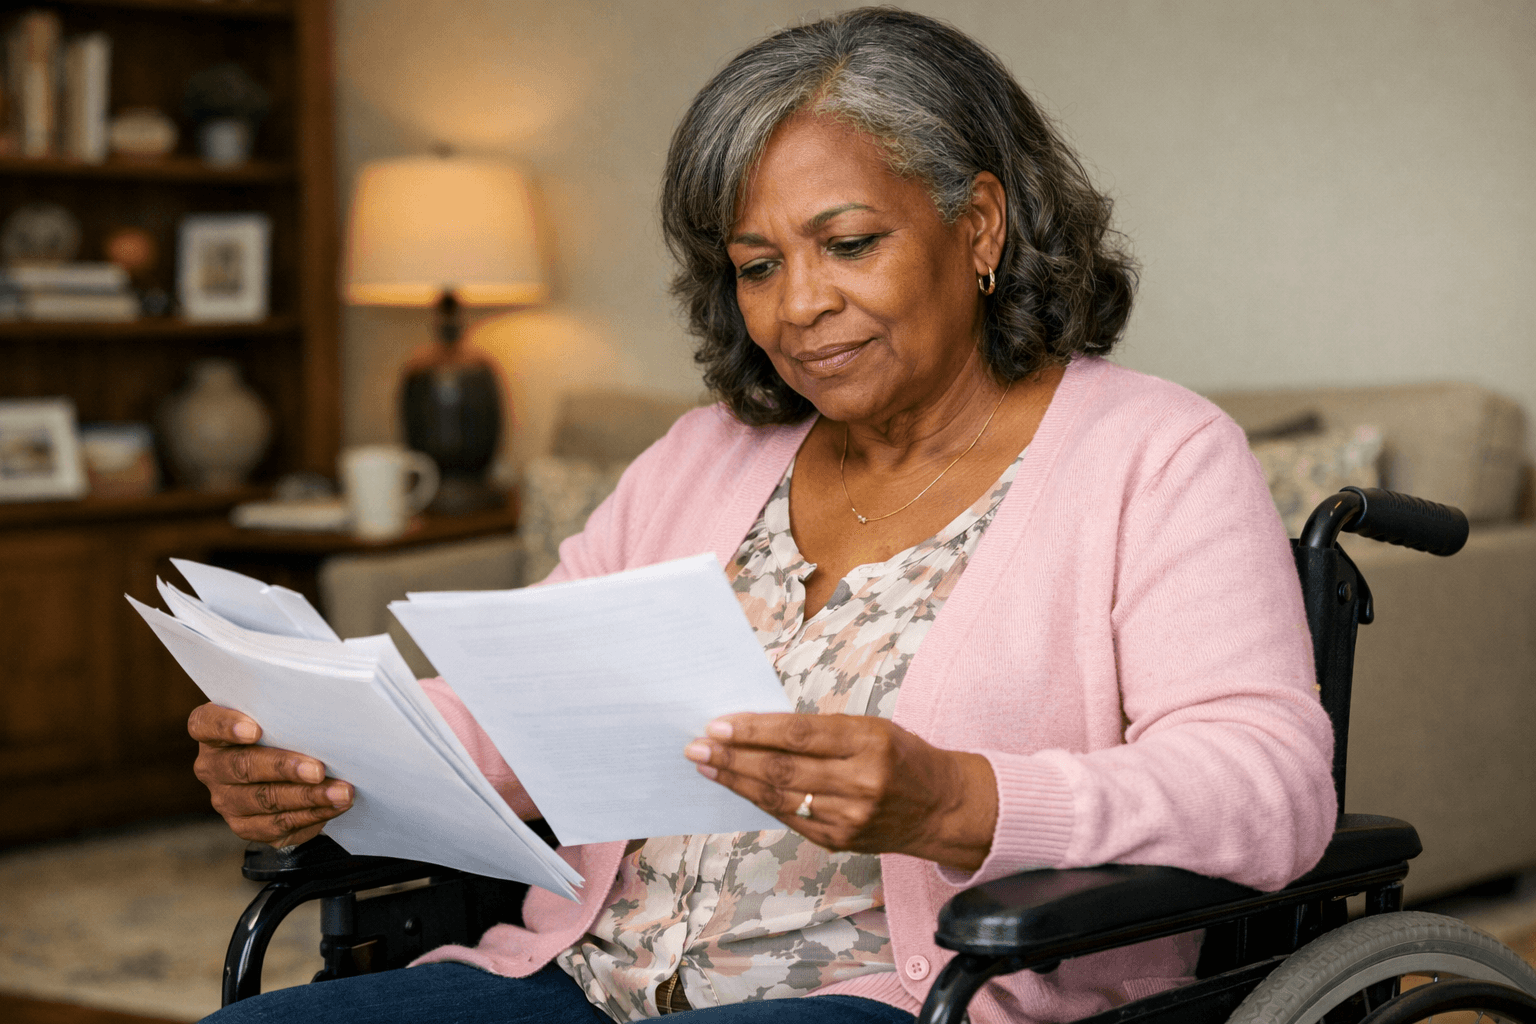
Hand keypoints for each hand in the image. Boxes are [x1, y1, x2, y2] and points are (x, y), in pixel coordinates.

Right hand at [188, 703, 352, 846]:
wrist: (291, 773)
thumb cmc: (286, 732)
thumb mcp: (280, 718)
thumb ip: (288, 714)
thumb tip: (324, 711)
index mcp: (213, 732)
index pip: (205, 723)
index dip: (226, 726)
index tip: (253, 730)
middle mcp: (213, 766)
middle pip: (242, 766)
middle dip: (284, 768)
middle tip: (317, 770)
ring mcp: (226, 799)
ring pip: (264, 799)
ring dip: (307, 797)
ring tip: (340, 792)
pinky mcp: (245, 825)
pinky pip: (278, 824)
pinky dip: (312, 814)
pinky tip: (335, 806)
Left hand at [684, 713, 997, 870]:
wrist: (942, 807)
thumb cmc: (901, 756)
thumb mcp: (871, 728)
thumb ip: (821, 731)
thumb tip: (757, 728)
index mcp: (870, 742)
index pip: (800, 734)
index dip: (754, 730)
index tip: (718, 724)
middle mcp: (860, 782)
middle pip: (783, 769)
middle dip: (733, 757)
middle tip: (698, 746)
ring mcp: (849, 817)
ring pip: (779, 797)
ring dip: (737, 781)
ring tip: (707, 766)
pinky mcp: (839, 841)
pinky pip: (789, 818)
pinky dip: (759, 801)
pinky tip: (737, 788)